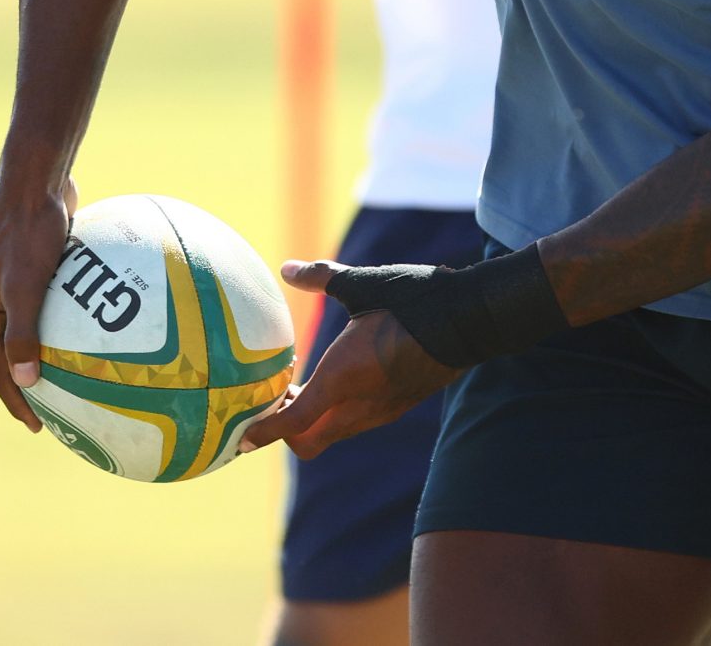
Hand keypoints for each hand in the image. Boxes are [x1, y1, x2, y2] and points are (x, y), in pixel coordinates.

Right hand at [0, 172, 77, 431]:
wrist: (34, 174)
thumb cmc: (28, 228)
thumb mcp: (26, 284)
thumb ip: (24, 333)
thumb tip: (28, 383)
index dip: (15, 401)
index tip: (39, 427)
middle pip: (8, 353)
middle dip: (28, 385)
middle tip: (58, 412)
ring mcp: (9, 280)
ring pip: (31, 326)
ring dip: (49, 353)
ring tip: (79, 376)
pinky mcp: (32, 262)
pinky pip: (52, 300)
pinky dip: (70, 319)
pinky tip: (104, 325)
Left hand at [237, 260, 460, 457]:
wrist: (470, 321)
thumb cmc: (415, 301)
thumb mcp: (363, 285)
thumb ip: (321, 277)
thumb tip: (286, 268)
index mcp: (342, 378)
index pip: (292, 424)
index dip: (262, 434)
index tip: (240, 435)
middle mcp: (358, 405)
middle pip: (307, 443)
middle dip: (284, 430)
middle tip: (276, 399)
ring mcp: (380, 411)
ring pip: (332, 434)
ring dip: (312, 422)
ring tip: (303, 388)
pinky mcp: (397, 407)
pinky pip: (354, 423)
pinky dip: (336, 414)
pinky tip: (340, 383)